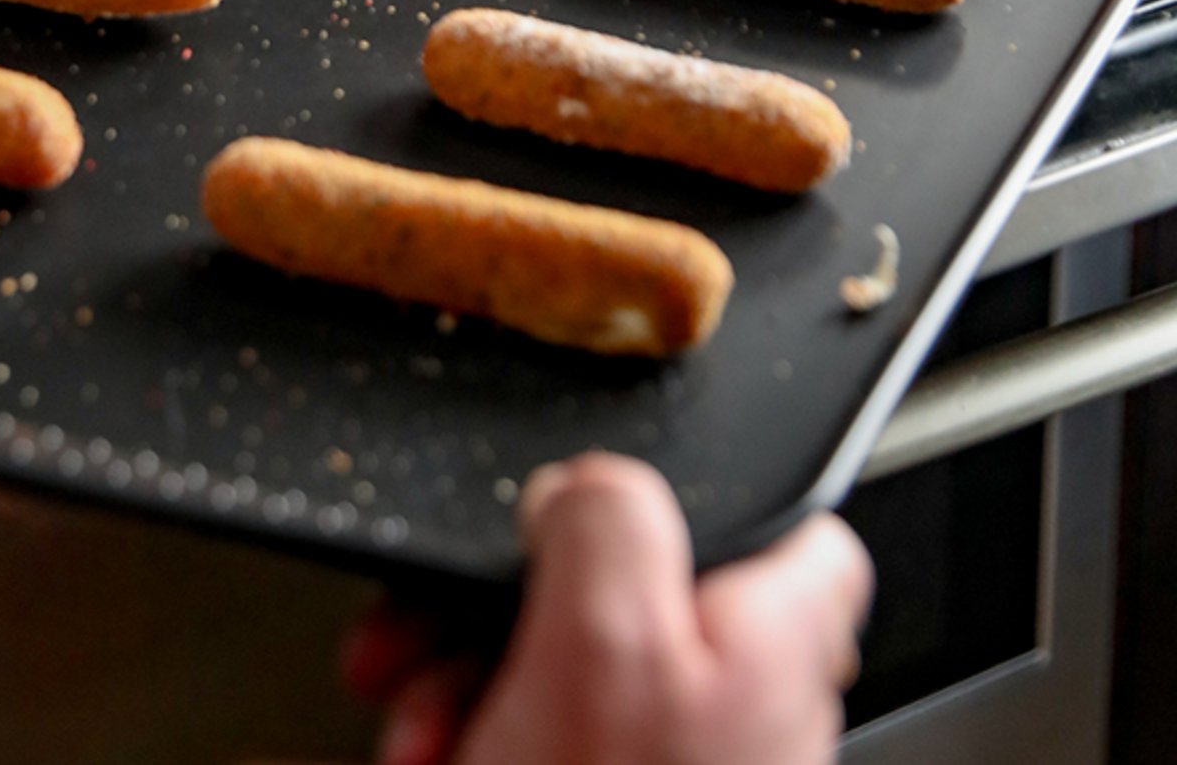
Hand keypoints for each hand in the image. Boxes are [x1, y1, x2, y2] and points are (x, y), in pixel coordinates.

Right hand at [348, 453, 873, 764]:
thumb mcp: (601, 640)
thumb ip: (608, 520)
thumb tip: (585, 481)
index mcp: (769, 645)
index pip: (794, 531)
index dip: (695, 500)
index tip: (597, 508)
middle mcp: (744, 711)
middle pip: (629, 593)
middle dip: (503, 608)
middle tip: (437, 632)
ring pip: (572, 669)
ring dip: (471, 681)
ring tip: (425, 731)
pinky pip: (552, 743)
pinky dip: (484, 743)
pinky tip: (440, 761)